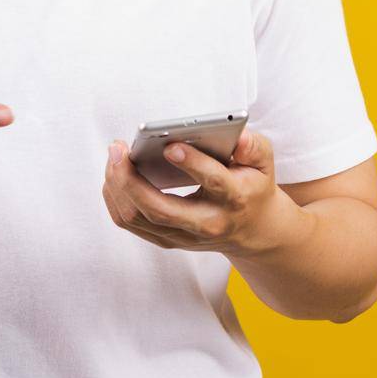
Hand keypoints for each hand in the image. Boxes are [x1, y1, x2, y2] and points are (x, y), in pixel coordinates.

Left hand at [102, 127, 307, 256]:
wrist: (254, 230)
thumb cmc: (253, 186)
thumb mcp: (263, 163)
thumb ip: (253, 146)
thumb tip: (237, 138)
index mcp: (235, 198)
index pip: (213, 181)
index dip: (191, 163)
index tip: (169, 145)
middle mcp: (207, 223)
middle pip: (161, 210)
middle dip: (131, 179)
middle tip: (117, 148)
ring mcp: (184, 236)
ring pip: (139, 218)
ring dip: (118, 187)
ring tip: (113, 156)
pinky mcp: (167, 240)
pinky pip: (131, 223)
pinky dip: (116, 198)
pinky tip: (114, 175)